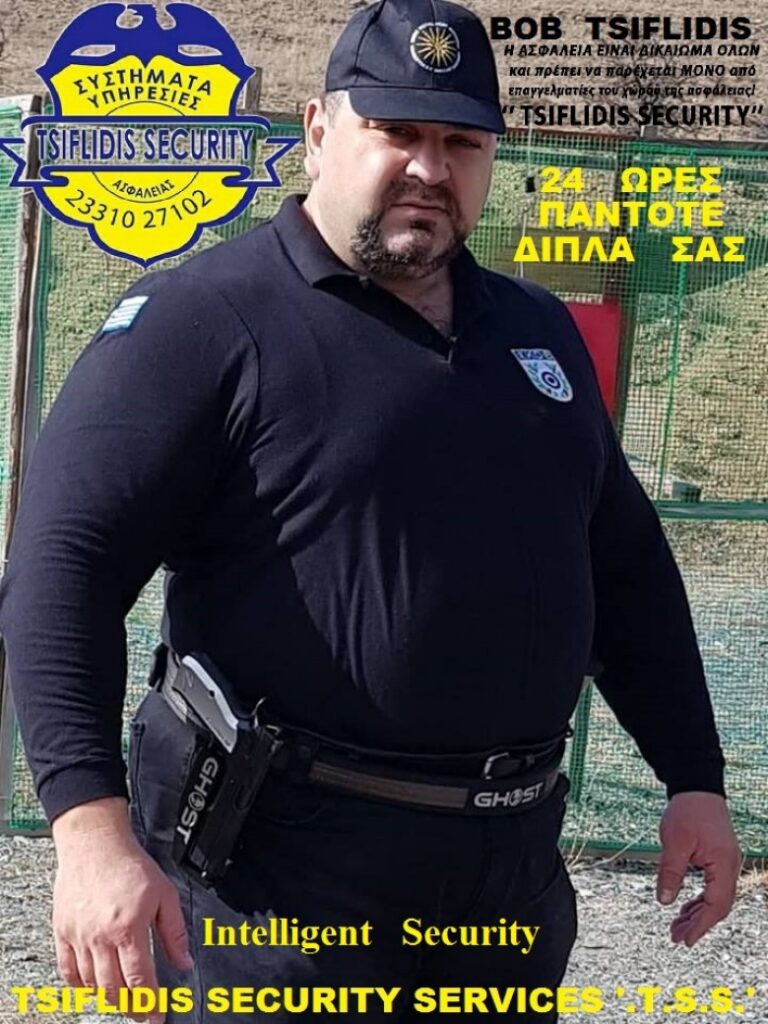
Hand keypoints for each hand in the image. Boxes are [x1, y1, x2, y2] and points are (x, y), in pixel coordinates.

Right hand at [52, 797, 192, 1023]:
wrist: (95, 843)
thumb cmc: (130, 864)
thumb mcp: (164, 894)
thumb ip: (174, 932)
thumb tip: (185, 962)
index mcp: (129, 927)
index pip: (140, 980)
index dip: (150, 1004)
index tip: (158, 1016)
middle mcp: (101, 936)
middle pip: (114, 989)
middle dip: (131, 1008)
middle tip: (142, 1013)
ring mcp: (79, 936)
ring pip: (91, 985)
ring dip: (108, 999)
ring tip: (123, 1001)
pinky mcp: (63, 932)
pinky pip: (67, 971)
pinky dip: (79, 986)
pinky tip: (92, 988)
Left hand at [656, 791, 740, 946]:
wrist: (697, 786)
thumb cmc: (687, 811)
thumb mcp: (673, 842)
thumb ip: (670, 872)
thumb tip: (664, 901)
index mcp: (723, 864)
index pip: (715, 905)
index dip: (700, 925)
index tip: (685, 940)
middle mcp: (731, 866)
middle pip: (718, 905)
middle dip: (697, 923)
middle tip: (676, 937)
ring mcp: (727, 863)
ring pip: (716, 898)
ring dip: (697, 913)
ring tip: (676, 926)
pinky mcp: (720, 858)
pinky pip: (713, 887)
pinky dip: (699, 899)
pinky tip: (685, 907)